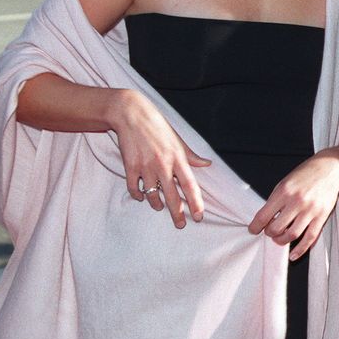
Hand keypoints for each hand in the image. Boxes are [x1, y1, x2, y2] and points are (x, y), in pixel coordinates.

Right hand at [111, 89, 210, 227]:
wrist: (132, 114)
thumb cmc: (157, 127)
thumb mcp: (178, 140)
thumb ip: (191, 156)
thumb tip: (207, 164)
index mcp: (177, 158)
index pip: (190, 185)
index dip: (196, 202)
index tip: (199, 216)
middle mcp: (163, 164)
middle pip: (173, 196)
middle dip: (177, 214)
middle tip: (181, 224)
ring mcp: (146, 167)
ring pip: (153, 195)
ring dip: (157, 204)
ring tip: (160, 207)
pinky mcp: (130, 167)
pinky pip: (135, 188)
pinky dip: (138, 196)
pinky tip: (142, 197)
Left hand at [248, 149, 338, 260]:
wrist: (330, 167)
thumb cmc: (305, 174)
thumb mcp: (285, 181)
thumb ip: (276, 199)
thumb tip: (265, 218)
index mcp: (284, 191)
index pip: (264, 215)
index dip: (255, 226)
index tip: (253, 230)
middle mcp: (297, 201)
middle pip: (277, 228)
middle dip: (269, 233)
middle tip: (269, 231)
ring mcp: (310, 210)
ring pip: (292, 235)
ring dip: (282, 241)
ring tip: (279, 239)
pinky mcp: (322, 216)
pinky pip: (310, 237)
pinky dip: (300, 249)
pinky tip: (293, 255)